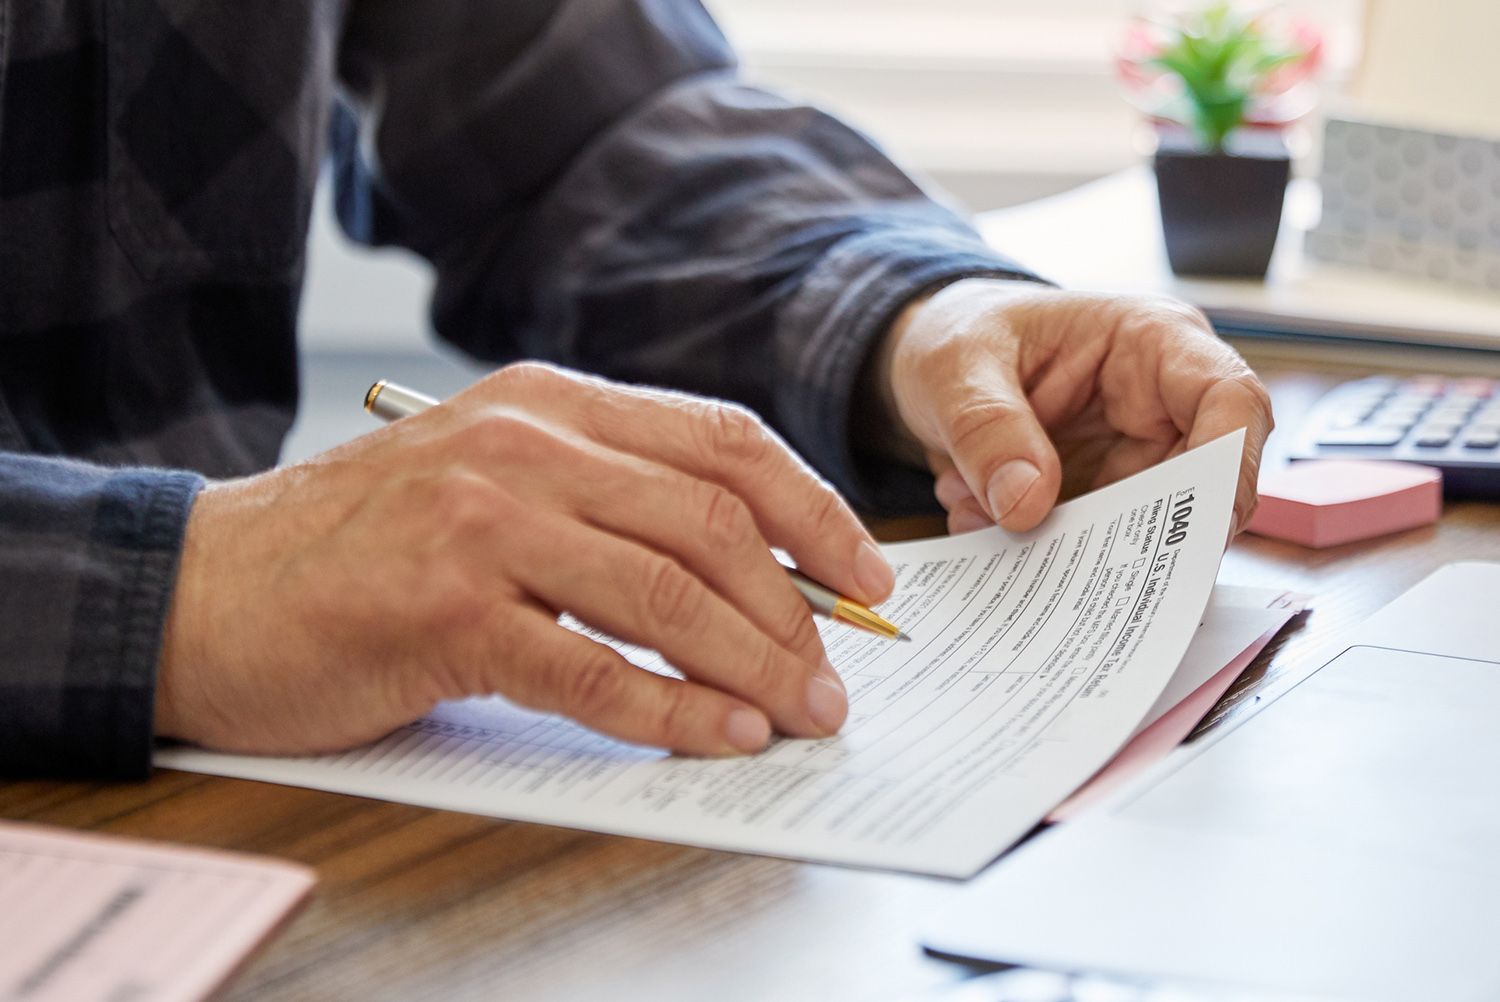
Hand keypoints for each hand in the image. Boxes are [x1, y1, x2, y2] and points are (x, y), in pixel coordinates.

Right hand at [155, 362, 894, 757]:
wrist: (206, 585)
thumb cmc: (361, 544)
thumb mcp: (489, 479)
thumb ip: (601, 502)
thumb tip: (742, 573)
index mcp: (547, 402)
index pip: (720, 441)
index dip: (811, 510)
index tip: (866, 573)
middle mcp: (523, 444)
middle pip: (710, 520)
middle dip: (798, 605)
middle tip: (838, 672)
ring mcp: (481, 521)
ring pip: (666, 592)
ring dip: (755, 661)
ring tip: (802, 712)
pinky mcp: (443, 609)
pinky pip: (590, 668)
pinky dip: (672, 710)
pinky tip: (720, 737)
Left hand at [875, 279, 1272, 535]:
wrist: (934, 360)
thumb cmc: (961, 334)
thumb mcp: (955, 367)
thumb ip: (987, 429)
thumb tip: (1026, 505)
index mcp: (1151, 341)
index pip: (1229, 398)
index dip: (1231, 464)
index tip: (1200, 527)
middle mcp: (1159, 405)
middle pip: (1200, 486)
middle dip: (1140, 536)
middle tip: (1072, 564)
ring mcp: (1132, 458)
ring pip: (1143, 531)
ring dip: (1070, 548)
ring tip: (988, 522)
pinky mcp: (1099, 499)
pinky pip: (1092, 547)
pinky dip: (1039, 551)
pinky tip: (978, 524)